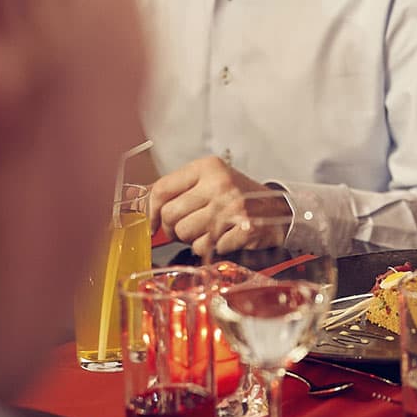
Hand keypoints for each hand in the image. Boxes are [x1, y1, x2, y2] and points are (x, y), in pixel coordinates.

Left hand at [147, 155, 285, 257]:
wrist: (278, 209)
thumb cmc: (238, 196)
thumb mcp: (209, 181)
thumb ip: (177, 190)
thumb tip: (138, 202)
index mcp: (208, 168)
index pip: (162, 189)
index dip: (152, 211)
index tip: (153, 224)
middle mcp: (219, 184)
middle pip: (171, 216)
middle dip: (174, 229)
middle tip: (187, 229)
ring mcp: (232, 207)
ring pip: (186, 235)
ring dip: (193, 239)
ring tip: (209, 231)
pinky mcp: (242, 229)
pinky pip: (207, 248)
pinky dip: (212, 248)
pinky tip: (224, 237)